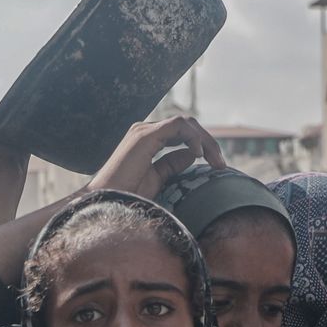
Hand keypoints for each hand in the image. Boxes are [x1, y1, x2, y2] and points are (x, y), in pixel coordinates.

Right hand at [89, 115, 225, 198]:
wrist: (105, 204)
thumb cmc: (126, 197)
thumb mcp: (157, 179)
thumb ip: (173, 165)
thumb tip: (193, 154)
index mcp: (149, 140)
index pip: (183, 134)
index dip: (204, 146)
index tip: (218, 167)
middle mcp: (146, 131)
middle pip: (187, 126)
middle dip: (209, 142)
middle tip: (221, 164)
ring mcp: (144, 131)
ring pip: (186, 123)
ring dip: (206, 140)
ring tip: (215, 161)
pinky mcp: (145, 135)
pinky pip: (178, 125)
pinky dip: (193, 137)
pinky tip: (200, 154)